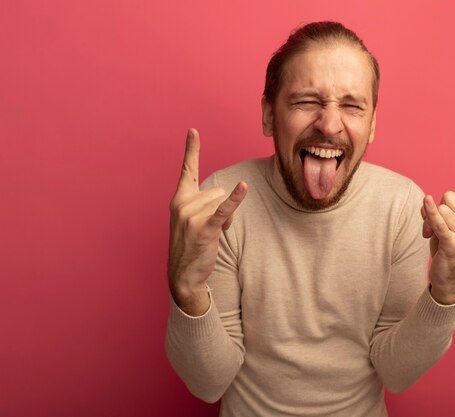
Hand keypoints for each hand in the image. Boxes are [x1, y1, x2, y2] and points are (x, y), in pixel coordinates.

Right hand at [168, 128, 246, 314]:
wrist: (182, 276)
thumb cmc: (190, 245)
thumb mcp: (191, 219)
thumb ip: (203, 202)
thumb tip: (225, 197)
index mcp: (179, 199)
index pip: (187, 170)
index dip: (191, 150)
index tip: (193, 131)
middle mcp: (183, 204)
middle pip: (217, 191)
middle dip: (219, 208)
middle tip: (208, 227)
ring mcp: (192, 216)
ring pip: (223, 203)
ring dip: (224, 219)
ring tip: (210, 234)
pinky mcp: (205, 228)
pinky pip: (224, 209)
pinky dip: (235, 199)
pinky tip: (243, 187)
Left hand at [420, 150, 454, 303]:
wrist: (451, 280)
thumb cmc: (447, 250)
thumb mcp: (445, 228)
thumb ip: (438, 212)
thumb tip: (427, 202)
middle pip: (448, 197)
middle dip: (436, 208)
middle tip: (436, 228)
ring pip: (440, 210)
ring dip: (429, 221)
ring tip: (433, 237)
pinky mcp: (453, 244)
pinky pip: (439, 222)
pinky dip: (431, 212)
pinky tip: (426, 201)